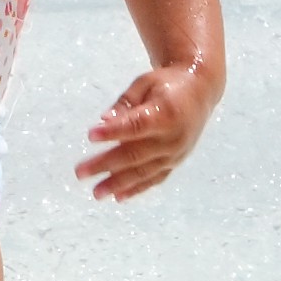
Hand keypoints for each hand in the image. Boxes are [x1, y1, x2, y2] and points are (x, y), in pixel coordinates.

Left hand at [75, 62, 216, 200]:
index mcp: (165, 113)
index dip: (112, 132)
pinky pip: (155, 179)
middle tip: (80, 172)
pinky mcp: (175, 162)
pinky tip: (118, 197)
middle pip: (134, 154)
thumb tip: (104, 120)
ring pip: (143, 171)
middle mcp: (172, 137)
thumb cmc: (166, 84)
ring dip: (118, 184)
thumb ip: (124, 103)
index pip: (135, 125)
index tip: (90, 135)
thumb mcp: (145, 83)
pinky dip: (137, 189)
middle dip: (105, 164)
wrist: (199, 92)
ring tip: (96, 192)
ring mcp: (175, 154)